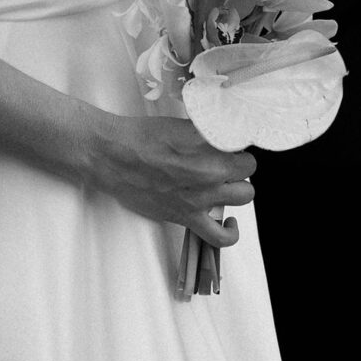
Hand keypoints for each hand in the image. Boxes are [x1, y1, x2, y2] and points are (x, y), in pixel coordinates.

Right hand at [84, 112, 255, 247]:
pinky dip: (230, 232)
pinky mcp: (187, 217)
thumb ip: (206, 132)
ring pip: (244, 196)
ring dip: (237, 188)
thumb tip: (221, 134)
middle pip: (247, 171)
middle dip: (239, 166)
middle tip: (225, 162)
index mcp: (210, 146)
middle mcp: (211, 173)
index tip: (228, 146)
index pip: (244, 148)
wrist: (114, 156)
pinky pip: (220, 236)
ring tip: (224, 183)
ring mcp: (201, 198)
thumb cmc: (141, 137)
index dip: (236, 146)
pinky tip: (229, 220)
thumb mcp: (180, 124)